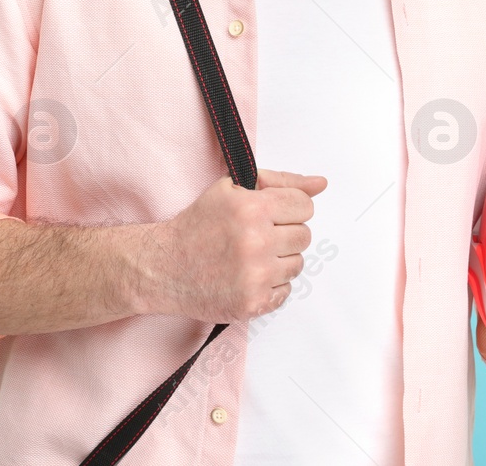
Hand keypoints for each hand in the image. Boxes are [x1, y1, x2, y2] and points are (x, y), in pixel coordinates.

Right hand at [141, 169, 326, 324]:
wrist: (164, 267)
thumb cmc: (196, 226)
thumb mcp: (231, 188)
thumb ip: (279, 182)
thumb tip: (321, 183)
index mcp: (253, 208)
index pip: (305, 206)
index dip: (290, 208)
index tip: (273, 214)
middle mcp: (257, 241)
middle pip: (304, 236)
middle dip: (283, 234)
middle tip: (257, 237)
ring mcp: (257, 276)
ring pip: (298, 265)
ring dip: (279, 261)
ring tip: (251, 258)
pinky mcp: (254, 303)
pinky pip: (286, 291)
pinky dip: (271, 285)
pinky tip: (248, 277)